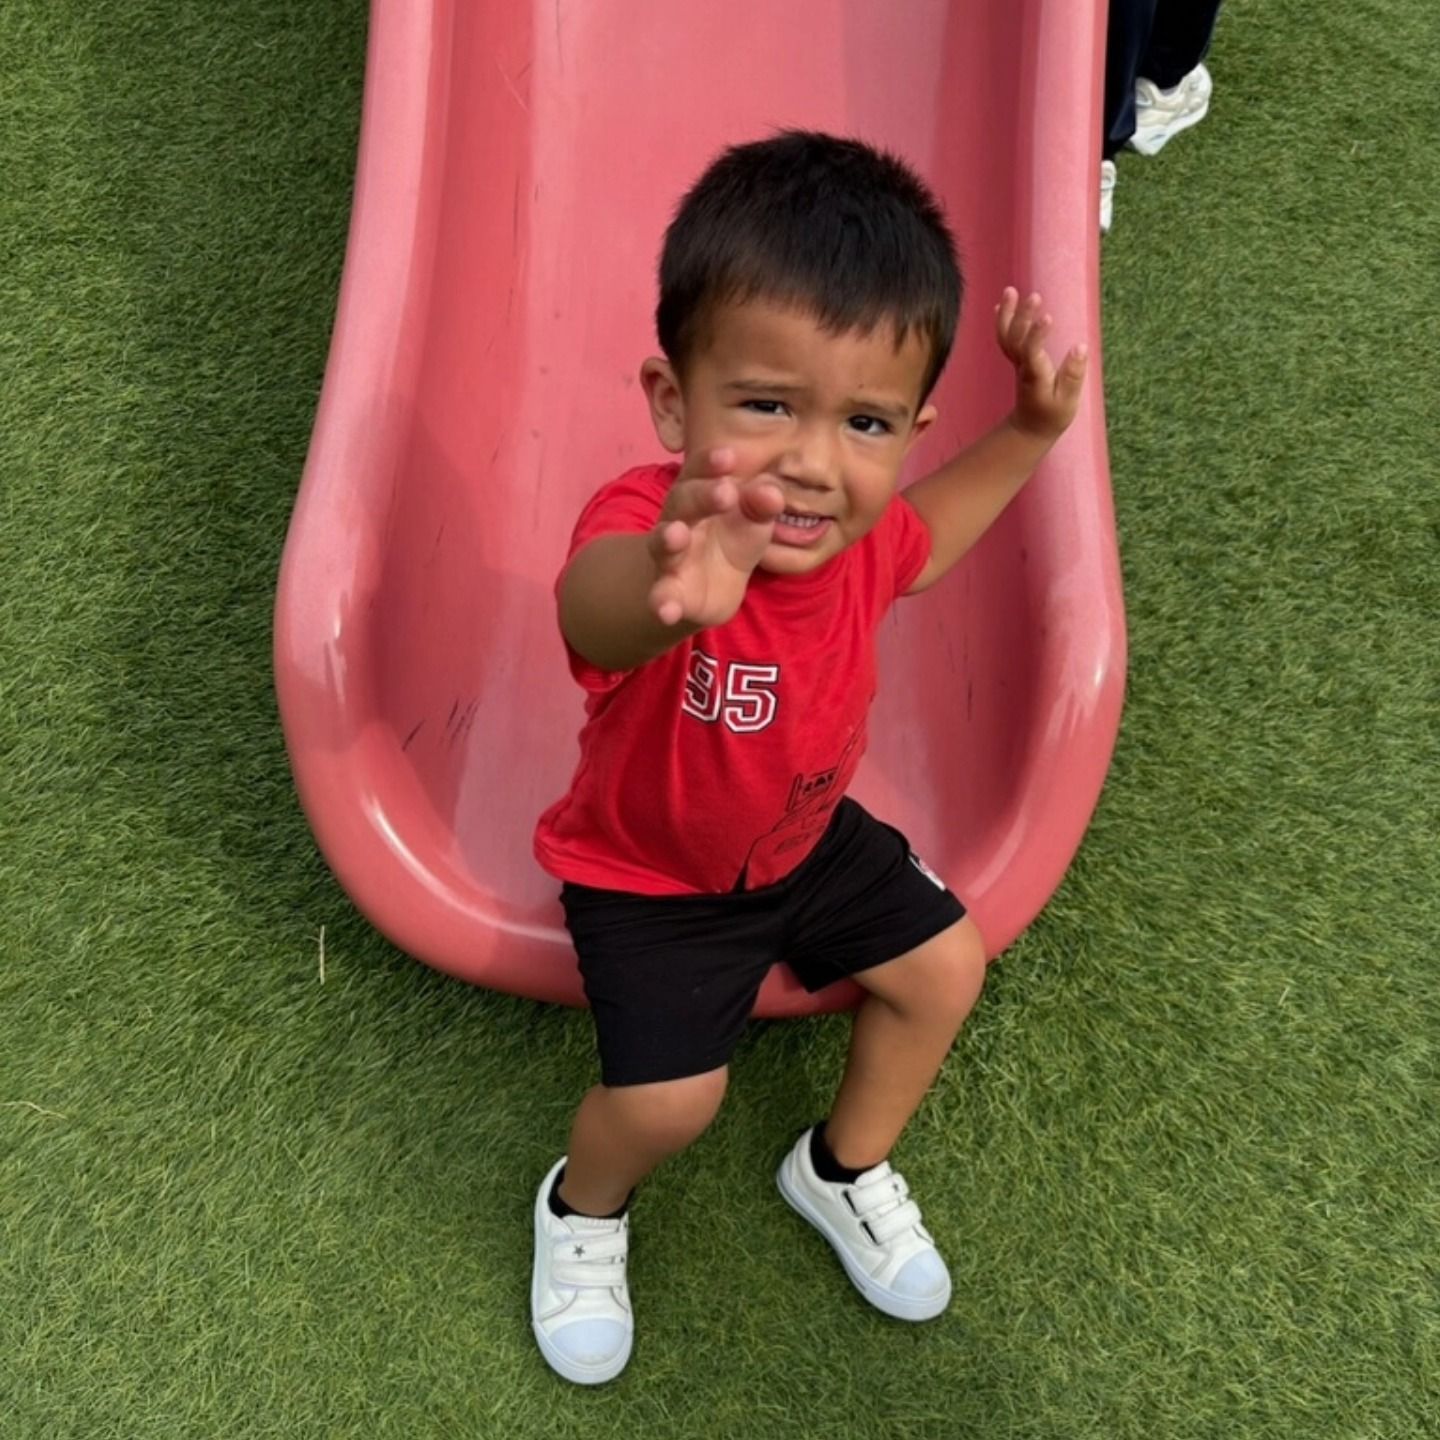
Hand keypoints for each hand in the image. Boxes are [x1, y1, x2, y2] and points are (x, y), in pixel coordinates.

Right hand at [647, 448, 784, 626]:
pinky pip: (662, 596)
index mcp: (699, 494)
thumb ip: (763, 504)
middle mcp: (679, 519)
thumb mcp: (755, 519)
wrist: (712, 588)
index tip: (729, 456)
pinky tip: (666, 611)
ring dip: (667, 538)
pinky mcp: (670, 592)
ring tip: (676, 536)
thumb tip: (772, 493)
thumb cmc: (732, 538)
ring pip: (663, 544)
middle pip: (682, 502)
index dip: (710, 462)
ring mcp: (671, 557)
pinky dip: (661, 604)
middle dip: (701, 495)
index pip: (700, 471)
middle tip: (726, 493)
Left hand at [995, 287, 1087, 442]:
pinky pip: (1005, 339)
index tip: (1048, 317)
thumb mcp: (1068, 401)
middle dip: (1023, 318)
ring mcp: (1017, 363)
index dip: (1038, 335)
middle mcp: (1023, 367)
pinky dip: (1002, 321)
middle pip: (1017, 339)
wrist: (1029, 428)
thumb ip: (1073, 375)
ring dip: (1008, 314)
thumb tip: (1081, 347)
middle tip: (1034, 296)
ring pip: (1007, 336)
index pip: (1033, 352)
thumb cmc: (1052, 416)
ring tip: (1010, 290)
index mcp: (1036, 377)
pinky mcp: (1017, 360)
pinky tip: (1003, 304)